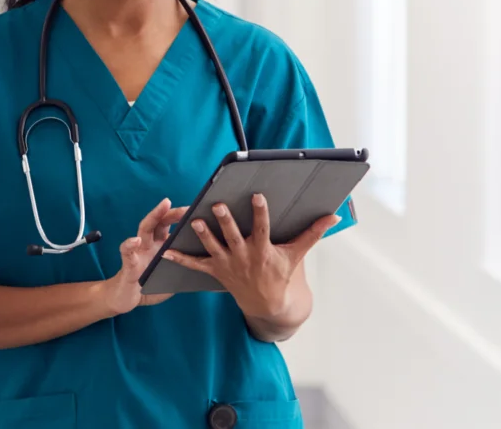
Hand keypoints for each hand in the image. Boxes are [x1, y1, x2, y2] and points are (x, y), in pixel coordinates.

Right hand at [102, 198, 188, 314]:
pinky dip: (130, 245)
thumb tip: (209, 264)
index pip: (169, 226)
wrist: (126, 299)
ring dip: (153, 216)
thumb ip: (184, 266)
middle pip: (159, 222)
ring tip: (163, 206)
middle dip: (171, 212)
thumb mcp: (171, 275)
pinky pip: (127, 252)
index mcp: (160, 246)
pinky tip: (135, 241)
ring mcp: (138, 252)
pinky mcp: (128, 264)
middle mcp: (148, 244)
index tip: (198, 210)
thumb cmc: (150, 285)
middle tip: (186, 207)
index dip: (182, 217)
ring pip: (144, 229)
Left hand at [163, 194, 339, 320]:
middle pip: (234, 236)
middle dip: (226, 221)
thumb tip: (334, 216)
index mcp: (263, 249)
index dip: (260, 212)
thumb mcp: (297, 254)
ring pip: (213, 247)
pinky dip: (181, 259)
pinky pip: (195, 265)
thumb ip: (313, 233)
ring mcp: (228, 264)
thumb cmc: (281, 273)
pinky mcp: (216, 271)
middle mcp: (244, 256)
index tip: (257, 196)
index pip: (263, 227)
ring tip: (194, 221)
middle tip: (218, 205)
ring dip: (203, 235)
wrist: (268, 304)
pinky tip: (166, 251)